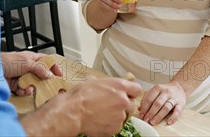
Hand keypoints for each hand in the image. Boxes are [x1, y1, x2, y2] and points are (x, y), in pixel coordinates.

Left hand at [0, 51, 61, 95]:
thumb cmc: (7, 61)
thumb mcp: (26, 63)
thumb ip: (39, 69)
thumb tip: (49, 74)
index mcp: (31, 58)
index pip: (46, 61)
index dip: (53, 67)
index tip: (59, 75)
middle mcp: (28, 67)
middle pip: (41, 75)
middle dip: (45, 82)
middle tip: (51, 88)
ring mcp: (22, 77)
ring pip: (34, 84)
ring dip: (33, 88)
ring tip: (30, 88)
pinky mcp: (17, 86)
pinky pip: (25, 90)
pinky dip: (24, 91)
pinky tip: (22, 90)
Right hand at [20, 76, 142, 135]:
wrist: (72, 112)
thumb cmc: (79, 96)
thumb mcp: (93, 81)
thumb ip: (106, 84)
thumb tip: (106, 84)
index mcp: (119, 86)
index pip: (136, 89)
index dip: (131, 92)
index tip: (127, 94)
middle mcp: (123, 101)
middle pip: (131, 104)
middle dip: (122, 105)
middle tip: (109, 104)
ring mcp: (120, 116)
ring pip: (123, 116)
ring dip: (115, 115)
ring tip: (100, 112)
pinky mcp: (115, 128)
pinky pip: (116, 126)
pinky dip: (109, 124)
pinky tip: (99, 119)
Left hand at [138, 81, 185, 125]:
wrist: (179, 87)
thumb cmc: (164, 90)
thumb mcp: (155, 91)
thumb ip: (146, 98)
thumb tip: (139, 108)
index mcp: (158, 88)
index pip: (149, 98)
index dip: (144, 108)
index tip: (141, 115)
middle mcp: (166, 92)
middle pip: (157, 103)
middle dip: (150, 113)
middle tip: (146, 120)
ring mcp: (174, 98)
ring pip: (166, 107)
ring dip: (158, 116)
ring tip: (153, 122)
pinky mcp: (181, 103)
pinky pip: (177, 111)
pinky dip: (173, 117)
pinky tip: (168, 122)